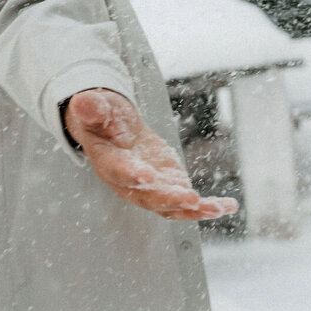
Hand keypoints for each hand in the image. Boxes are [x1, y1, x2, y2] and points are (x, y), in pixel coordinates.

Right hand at [64, 89, 238, 220]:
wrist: (115, 130)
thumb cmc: (104, 119)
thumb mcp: (98, 107)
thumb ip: (94, 108)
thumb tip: (83, 101)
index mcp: (109, 162)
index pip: (119, 171)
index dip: (133, 175)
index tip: (147, 177)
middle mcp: (129, 183)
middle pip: (149, 196)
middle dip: (170, 198)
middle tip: (190, 198)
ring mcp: (151, 189)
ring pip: (170, 206)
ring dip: (193, 209)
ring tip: (216, 208)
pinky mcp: (169, 188)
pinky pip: (187, 203)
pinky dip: (207, 207)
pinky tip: (227, 206)